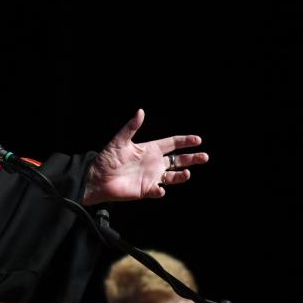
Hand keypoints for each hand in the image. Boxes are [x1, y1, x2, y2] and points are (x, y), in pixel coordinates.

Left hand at [82, 109, 208, 205]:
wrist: (97, 178)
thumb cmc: (107, 159)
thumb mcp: (119, 141)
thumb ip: (131, 127)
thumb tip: (140, 111)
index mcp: (150, 149)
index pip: (172, 144)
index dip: (185, 141)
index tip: (198, 140)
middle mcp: (154, 163)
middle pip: (178, 160)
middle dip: (192, 158)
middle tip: (205, 157)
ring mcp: (151, 176)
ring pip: (173, 176)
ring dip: (182, 175)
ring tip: (187, 173)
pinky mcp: (145, 189)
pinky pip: (157, 190)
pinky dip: (160, 190)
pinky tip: (160, 189)